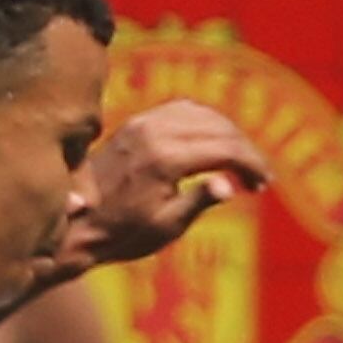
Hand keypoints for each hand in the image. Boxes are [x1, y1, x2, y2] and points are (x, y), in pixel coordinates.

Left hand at [61, 103, 268, 271]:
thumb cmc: (124, 233)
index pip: (226, 148)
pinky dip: (205, 121)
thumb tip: (230, 185)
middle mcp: (155, 133)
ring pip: (202, 113)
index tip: (265, 183)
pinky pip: (181, 109)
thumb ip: (200, 200)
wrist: (77, 222)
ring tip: (240, 162)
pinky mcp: (137, 123)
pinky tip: (213, 143)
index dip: (252, 163)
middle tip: (258, 177)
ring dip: (228, 133)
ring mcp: (144, 123)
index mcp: (166, 160)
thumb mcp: (167, 226)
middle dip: (245, 149)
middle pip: (219, 127)